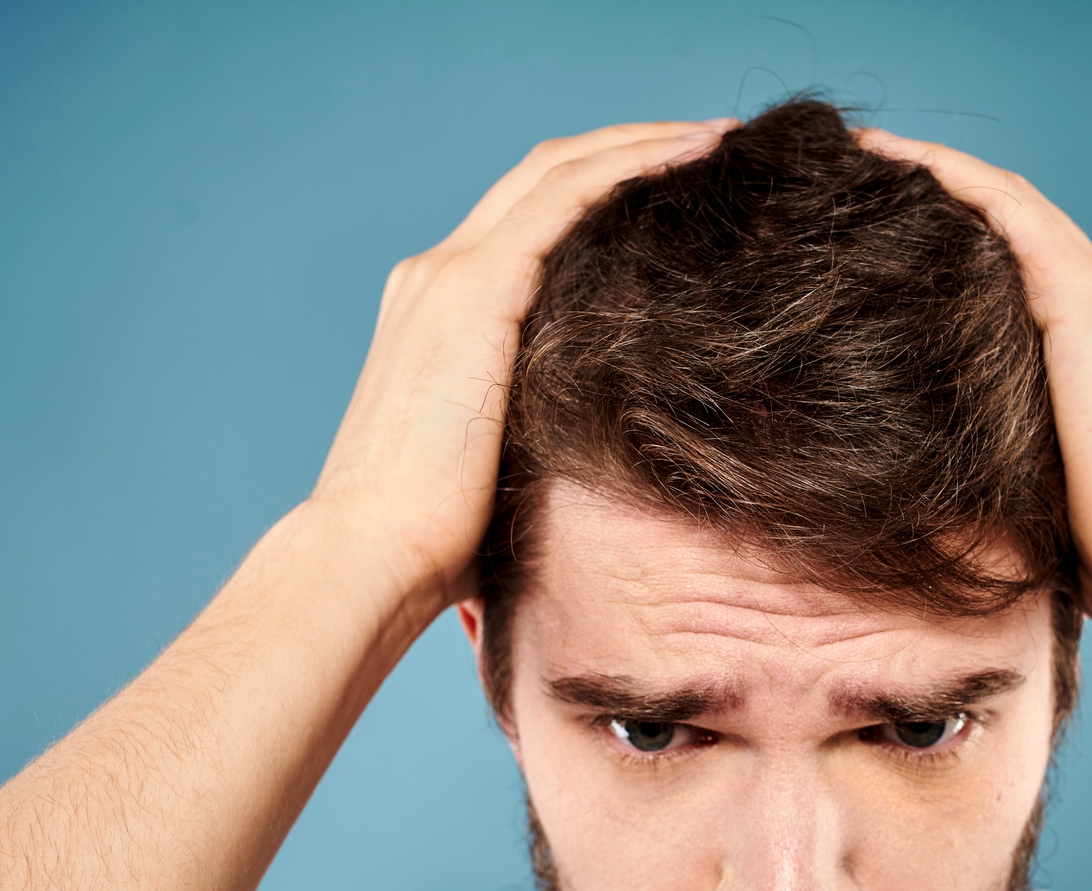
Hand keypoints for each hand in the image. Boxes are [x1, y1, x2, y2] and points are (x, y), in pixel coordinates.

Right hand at [310, 118, 734, 611]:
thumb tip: (600, 446)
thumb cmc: (434, 539)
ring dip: (643, 142)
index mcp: (439, 311)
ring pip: (559, 169)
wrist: (372, 552)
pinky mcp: (475, 293)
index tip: (677, 186)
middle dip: (631, 145)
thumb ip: (536, 422)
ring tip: (718, 137)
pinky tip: (689, 159)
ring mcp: (451, 277)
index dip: (604, 185)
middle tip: (715, 142)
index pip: (529, 216)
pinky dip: (627, 168)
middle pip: (547, 173)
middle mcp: (438, 275)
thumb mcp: (496, 459)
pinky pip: (564, 200)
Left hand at [857, 129, 1091, 635]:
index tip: (897, 244)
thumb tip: (942, 513)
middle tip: (866, 183)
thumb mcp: (1050, 503)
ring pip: (1006, 205)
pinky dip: (949, 177)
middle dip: (943, 199)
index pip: (1025, 278)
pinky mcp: (1082, 299)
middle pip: (1013, 228)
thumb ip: (1008, 478)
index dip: (965, 250)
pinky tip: (893, 161)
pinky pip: (1004, 210)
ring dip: (935, 172)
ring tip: (864, 157)